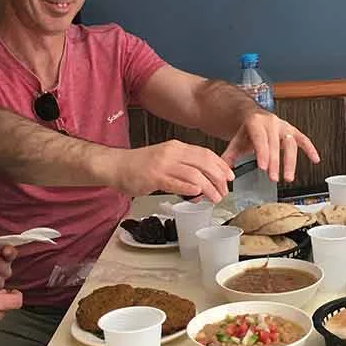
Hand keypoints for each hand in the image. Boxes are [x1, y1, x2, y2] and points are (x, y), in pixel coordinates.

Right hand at [112, 140, 234, 202]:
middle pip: (205, 163)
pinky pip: (177, 183)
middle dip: (219, 178)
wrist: (115, 165)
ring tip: (215, 198)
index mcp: (177, 147)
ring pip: (194, 175)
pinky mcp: (154, 177)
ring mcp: (163, 164)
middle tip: (225, 191)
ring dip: (209, 188)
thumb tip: (202, 186)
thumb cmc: (140, 166)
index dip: (221, 165)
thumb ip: (184, 170)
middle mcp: (172, 153)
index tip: (230, 176)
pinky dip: (190, 189)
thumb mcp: (166, 160)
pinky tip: (198, 194)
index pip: (206, 153)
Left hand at [220, 111, 319, 182]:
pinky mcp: (293, 131)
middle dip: (275, 162)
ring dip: (291, 161)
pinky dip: (310, 149)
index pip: (260, 139)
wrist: (254, 117)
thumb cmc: (247, 131)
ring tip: (289, 178)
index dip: (263, 154)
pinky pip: (303, 139)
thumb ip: (229, 156)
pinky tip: (315, 160)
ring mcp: (284, 126)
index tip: (264, 168)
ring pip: (291, 143)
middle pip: (275, 144)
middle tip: (274, 178)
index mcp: (256, 122)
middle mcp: (272, 123)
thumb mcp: (236, 141)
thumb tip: (223, 170)